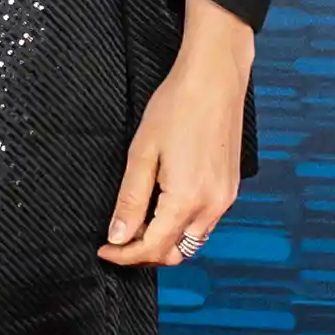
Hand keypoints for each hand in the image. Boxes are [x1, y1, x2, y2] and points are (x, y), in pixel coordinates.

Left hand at [98, 0, 252, 267]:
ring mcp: (225, 199)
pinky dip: (183, 225)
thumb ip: (131, 199)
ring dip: (165, 241)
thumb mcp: (143, 152)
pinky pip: (205, 222)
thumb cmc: (176, 107)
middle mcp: (212, 208)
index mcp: (187, 200)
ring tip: (137, 225)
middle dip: (146, 253)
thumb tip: (118, 236)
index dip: (125, 254)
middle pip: (177, 252)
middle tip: (118, 240)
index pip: (153, 248)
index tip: (104, 249)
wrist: (214, 80)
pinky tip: (164, 208)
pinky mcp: (230, 189)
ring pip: (193, 240)